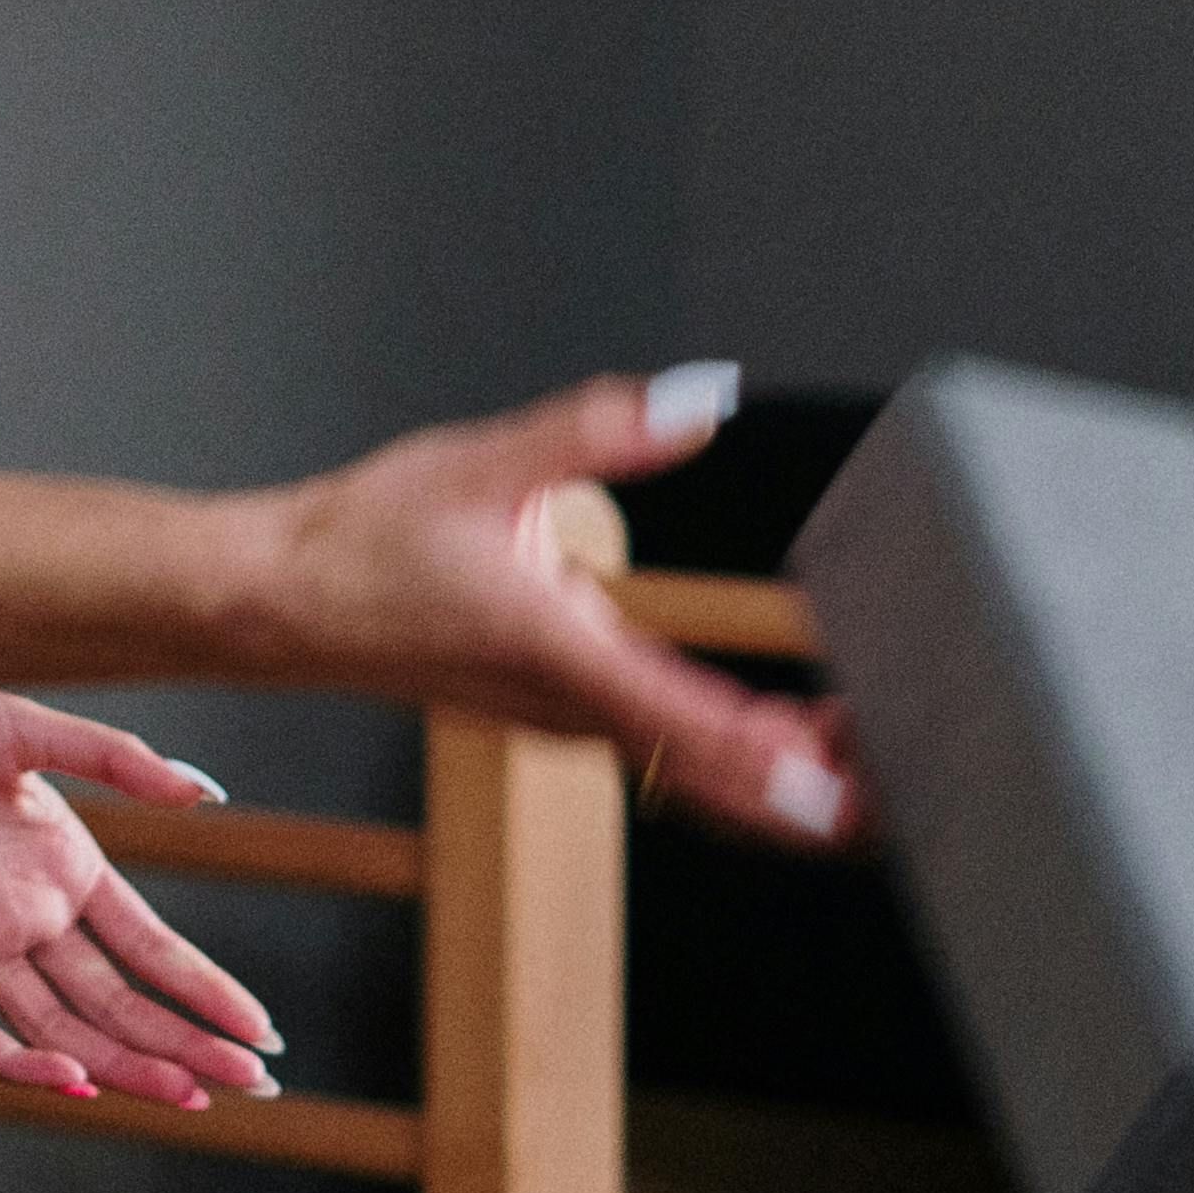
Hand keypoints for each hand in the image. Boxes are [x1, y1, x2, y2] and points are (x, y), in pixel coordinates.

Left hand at [0, 684, 282, 1106]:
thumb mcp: (34, 735)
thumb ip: (120, 763)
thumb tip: (210, 793)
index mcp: (70, 870)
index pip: (153, 948)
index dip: (205, 990)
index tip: (263, 1033)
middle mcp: (33, 916)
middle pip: (120, 1001)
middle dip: (185, 1043)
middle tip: (254, 1085)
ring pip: (62, 1024)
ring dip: (123, 1064)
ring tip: (186, 1095)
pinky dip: (19, 1059)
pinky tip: (73, 1080)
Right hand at [244, 361, 857, 846]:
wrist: (278, 602)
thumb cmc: (363, 540)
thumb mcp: (482, 461)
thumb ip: (599, 429)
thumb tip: (696, 400)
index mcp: (556, 650)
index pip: (684, 722)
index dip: (773, 762)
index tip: (849, 788)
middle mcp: (568, 706)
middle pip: (712, 779)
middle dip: (813, 792)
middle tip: (916, 780)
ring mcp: (564, 720)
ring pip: (693, 777)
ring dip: (784, 778)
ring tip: (880, 759)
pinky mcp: (559, 712)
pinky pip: (669, 758)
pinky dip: (739, 761)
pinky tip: (791, 741)